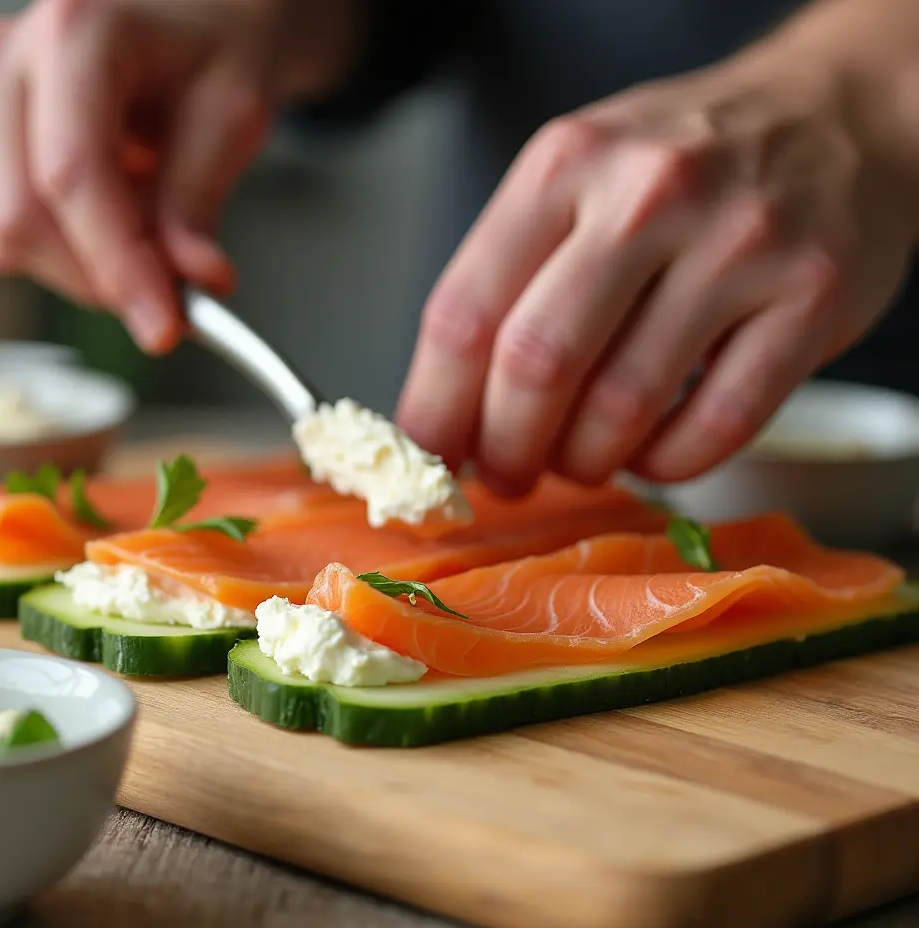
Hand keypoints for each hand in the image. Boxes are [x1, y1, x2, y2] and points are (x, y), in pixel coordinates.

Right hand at [0, 0, 354, 352]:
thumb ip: (200, 204)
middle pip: (22, 215)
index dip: (118, 266)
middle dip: (102, 280)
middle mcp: (6, 59)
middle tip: (171, 301)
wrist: (192, 21)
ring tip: (144, 239)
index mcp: (74, 35)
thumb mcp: (232, 118)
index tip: (164, 325)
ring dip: (81, 270)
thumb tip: (192, 282)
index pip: (72, 176)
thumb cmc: (212, 51)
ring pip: (2, 234)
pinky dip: (57, 256)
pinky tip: (105, 225)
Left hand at [396, 51, 916, 491]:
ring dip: (585, 462)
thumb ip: (510, 280)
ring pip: (622, 408)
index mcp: (566, 166)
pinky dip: (667, 465)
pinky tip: (652, 453)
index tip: (430, 454)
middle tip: (505, 474)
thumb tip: (450, 415)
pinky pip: (715, 427)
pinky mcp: (811, 299)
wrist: (836, 114)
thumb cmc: (684, 166)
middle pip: (536, 366)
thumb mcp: (579, 178)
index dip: (434, 408)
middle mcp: (648, 197)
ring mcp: (738, 246)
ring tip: (579, 460)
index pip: (464, 314)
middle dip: (506, 449)